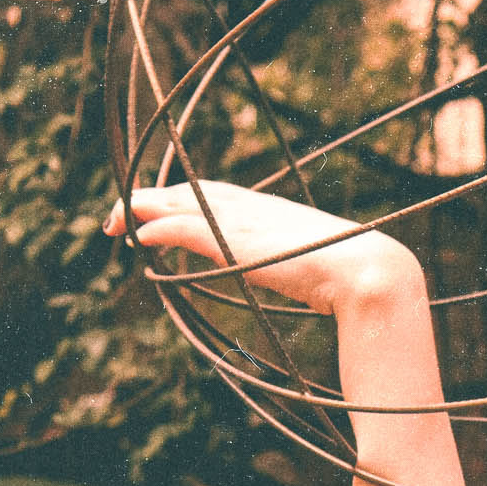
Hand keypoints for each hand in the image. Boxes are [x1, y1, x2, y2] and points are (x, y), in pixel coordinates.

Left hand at [102, 181, 420, 315]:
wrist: (369, 272)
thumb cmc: (357, 279)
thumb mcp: (321, 269)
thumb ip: (308, 272)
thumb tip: (322, 295)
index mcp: (275, 212)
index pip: (218, 194)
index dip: (188, 198)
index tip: (165, 211)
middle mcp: (256, 208)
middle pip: (192, 191)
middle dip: (155, 199)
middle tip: (124, 214)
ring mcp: (245, 222)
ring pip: (181, 203)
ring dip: (145, 209)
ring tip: (116, 221)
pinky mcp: (236, 241)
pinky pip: (185, 227)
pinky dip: (159, 228)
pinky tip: (138, 237)